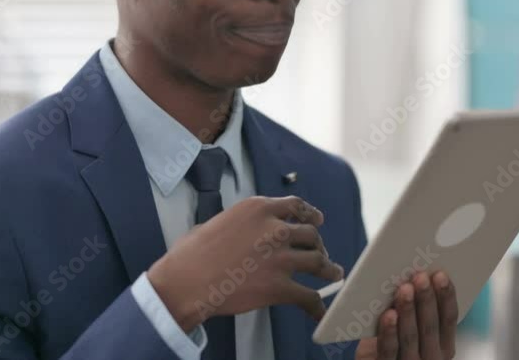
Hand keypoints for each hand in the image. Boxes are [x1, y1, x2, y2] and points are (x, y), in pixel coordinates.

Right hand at [147, 196, 343, 331]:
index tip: (317, 221)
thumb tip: (244, 232)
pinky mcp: (279, 286)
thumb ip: (240, 223)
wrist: (185, 282)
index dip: (310, 214)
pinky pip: (308, 297)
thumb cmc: (191, 254)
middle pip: (310, 234)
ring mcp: (279, 258)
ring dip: (328, 269)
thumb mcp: (217, 222)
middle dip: (318, 245)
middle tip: (320, 254)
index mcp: (258, 208)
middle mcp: (274, 229)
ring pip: (317, 262)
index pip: (295, 206)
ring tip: (333, 274)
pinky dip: (317, 306)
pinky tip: (319, 311)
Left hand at [355, 271, 457, 359]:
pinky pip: (389, 349)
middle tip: (421, 277)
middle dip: (426, 299)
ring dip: (409, 310)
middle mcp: (431, 356)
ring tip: (405, 289)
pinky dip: (390, 331)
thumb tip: (413, 275)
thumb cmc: (396, 341)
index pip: (449, 319)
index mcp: (443, 345)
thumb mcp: (413, 327)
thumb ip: (417, 308)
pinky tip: (389, 314)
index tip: (441, 275)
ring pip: (411, 336)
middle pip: (430, 327)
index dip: (446, 297)